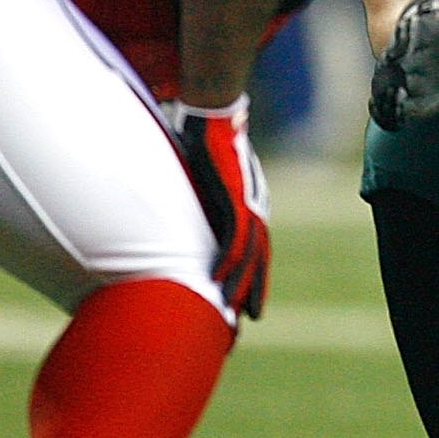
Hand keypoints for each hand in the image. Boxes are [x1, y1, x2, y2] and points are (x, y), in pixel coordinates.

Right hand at [163, 94, 269, 318]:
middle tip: (247, 321)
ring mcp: (247, 204)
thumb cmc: (208, 142)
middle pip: (257, 259)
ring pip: (249, 254)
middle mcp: (253, 209)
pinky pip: (234, 236)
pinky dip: (229, 259)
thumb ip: (201, 200)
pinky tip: (219, 278)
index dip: (252, 277)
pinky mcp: (235, 198)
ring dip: (241, 283)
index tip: (243, 304)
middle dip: (252, 291)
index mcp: (249, 206)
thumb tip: (181, 213)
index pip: (254, 250)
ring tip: (232, 311)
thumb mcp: (207, 180)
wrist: (216, 116)